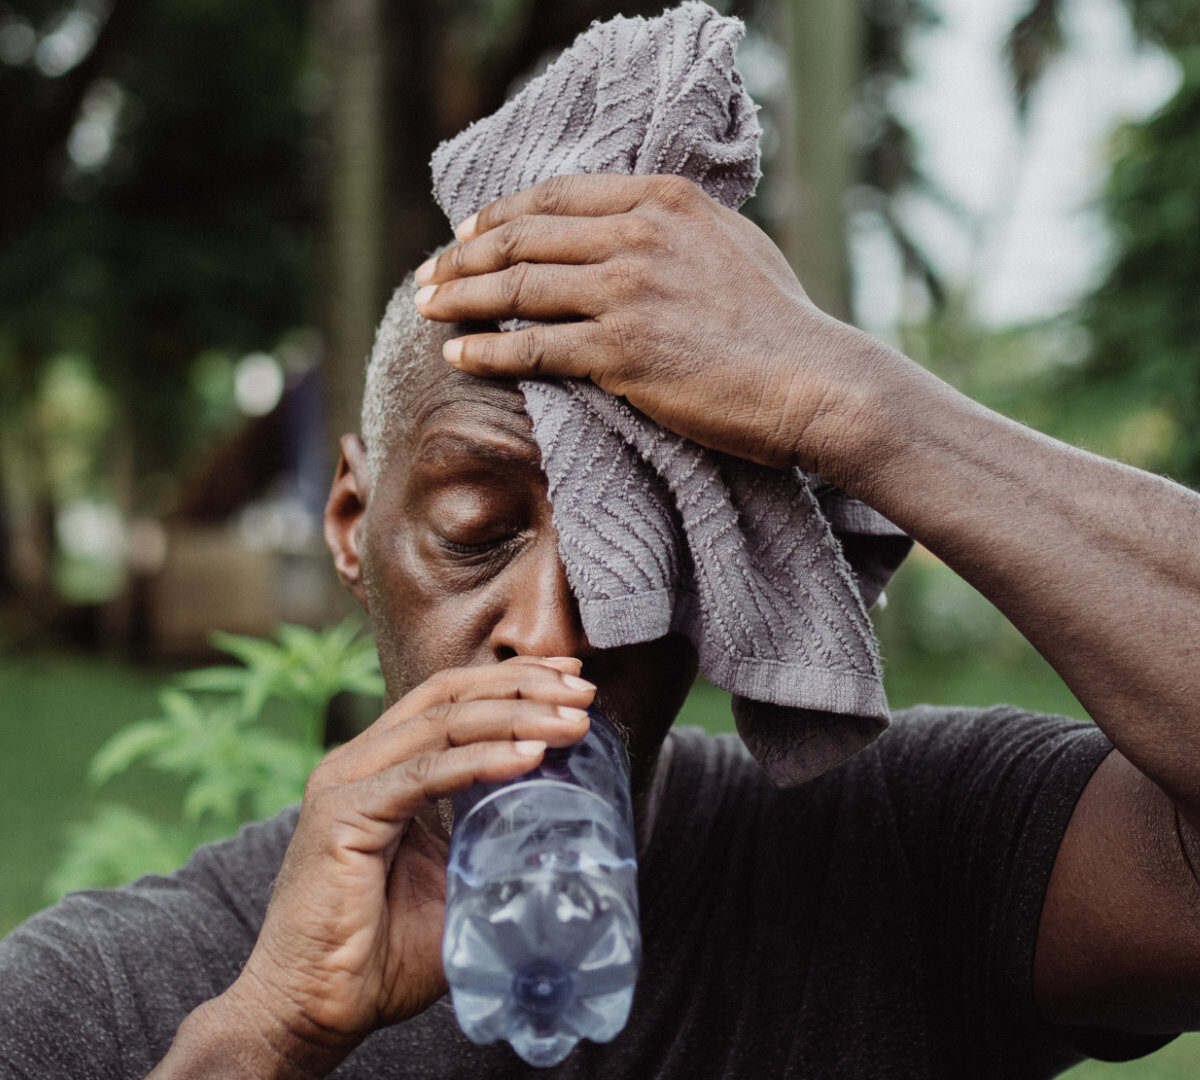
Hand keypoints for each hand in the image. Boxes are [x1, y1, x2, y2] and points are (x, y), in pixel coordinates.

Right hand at [211, 657, 594, 1072]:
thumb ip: (490, 842)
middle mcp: (359, 762)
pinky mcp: (342, 816)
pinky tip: (528, 757)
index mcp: (382, 767)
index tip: (573, 679)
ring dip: (515, 715)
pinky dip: (482, 761)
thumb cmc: (380, 954)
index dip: (512, 679)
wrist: (312, 1011)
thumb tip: (560, 829)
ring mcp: (346, 783)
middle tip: (583, 691)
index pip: (452, 698)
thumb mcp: (454, 880)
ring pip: (443, 724)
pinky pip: (424, 774)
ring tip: (572, 722)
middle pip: (450, 695)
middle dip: (523, 684)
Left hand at [414, 173, 909, 476]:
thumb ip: (675, 228)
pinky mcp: (621, 351)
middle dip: (463, 256)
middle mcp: (639, 235)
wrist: (814, 380)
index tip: (467, 233)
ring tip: (423, 309)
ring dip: (460, 297)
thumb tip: (632, 227)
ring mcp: (627, 291)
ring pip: (519, 286)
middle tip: (428, 275)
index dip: (500, 213)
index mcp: (663, 200)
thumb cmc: (781, 323)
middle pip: (524, 236)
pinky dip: (487, 349)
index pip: (557, 196)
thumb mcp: (731, 244)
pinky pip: (534, 347)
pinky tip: (457, 353)